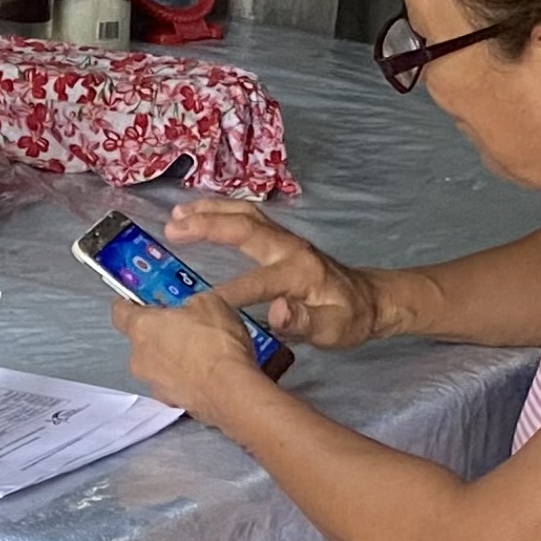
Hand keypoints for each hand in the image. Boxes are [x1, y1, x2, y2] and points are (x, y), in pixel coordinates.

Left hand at [114, 293, 276, 422]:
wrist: (232, 389)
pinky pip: (174, 384)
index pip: (120, 311)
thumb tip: (195, 306)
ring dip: (175, 356)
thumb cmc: (216, 349)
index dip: (130, 303)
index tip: (138, 300)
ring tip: (203, 350)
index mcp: (142, 327)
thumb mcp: (210, 303)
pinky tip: (207, 370)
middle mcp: (141, 358)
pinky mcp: (171, 402)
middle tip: (186, 325)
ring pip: (158, 364)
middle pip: (142, 339)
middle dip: (162, 331)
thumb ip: (191, 302)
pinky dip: (186, 377)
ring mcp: (154, 384)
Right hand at [167, 200, 395, 349]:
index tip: (196, 305)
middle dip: (207, 225)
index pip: (256, 282)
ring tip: (176, 214)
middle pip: (244, 227)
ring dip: (209, 211)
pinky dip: (221, 210)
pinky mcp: (280, 239)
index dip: (227, 294)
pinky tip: (199, 212)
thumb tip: (278, 312)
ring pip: (244, 215)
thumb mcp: (334, 329)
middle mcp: (289, 247)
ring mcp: (285, 239)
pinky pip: (247, 217)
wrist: (369, 299)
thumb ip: (306, 323)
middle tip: (172, 227)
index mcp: (298, 272)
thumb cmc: (349, 318)